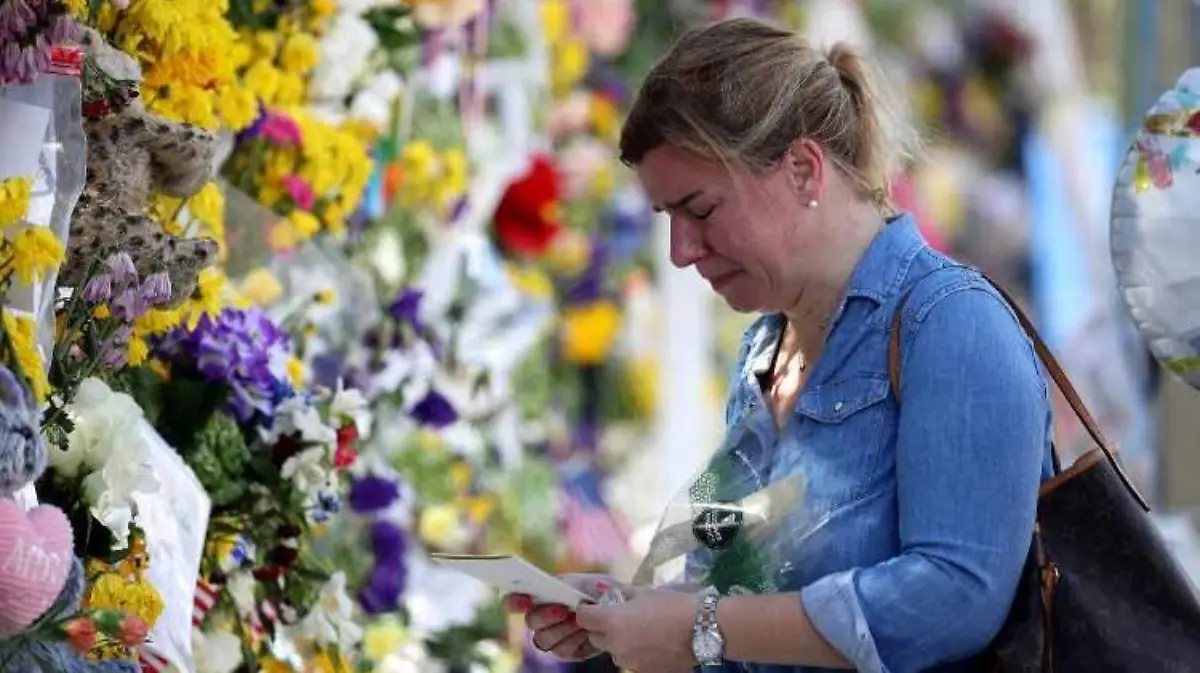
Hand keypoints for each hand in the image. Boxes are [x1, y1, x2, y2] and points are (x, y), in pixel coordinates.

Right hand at [504, 574, 616, 661]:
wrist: (622, 609)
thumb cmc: (600, 590)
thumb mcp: (585, 581)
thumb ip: (567, 585)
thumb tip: (554, 592)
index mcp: (540, 596)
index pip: (515, 600)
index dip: (513, 601)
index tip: (523, 600)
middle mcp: (542, 618)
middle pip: (530, 622)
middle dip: (545, 616)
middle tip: (563, 610)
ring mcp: (553, 636)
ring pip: (544, 639)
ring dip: (562, 630)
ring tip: (581, 622)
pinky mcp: (568, 651)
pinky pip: (562, 651)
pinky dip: (575, 641)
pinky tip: (587, 633)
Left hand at [576, 586, 697, 672]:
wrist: (703, 629)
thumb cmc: (673, 605)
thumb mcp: (645, 592)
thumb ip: (623, 594)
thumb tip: (612, 594)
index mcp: (612, 621)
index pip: (583, 618)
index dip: (587, 610)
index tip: (594, 606)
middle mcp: (615, 644)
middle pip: (595, 637)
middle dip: (601, 627)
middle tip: (618, 617)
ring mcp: (629, 661)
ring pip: (613, 651)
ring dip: (618, 641)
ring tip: (640, 631)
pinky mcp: (643, 671)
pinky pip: (630, 659)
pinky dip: (635, 651)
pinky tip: (652, 643)